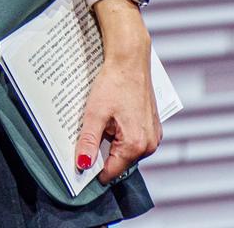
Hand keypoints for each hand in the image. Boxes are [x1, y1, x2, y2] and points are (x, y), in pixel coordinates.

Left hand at [75, 43, 161, 184]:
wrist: (130, 61)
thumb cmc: (114, 84)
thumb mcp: (95, 114)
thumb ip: (88, 142)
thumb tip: (82, 164)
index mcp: (136, 144)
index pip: (111, 171)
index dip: (93, 169)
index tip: (80, 161)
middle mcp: (150, 144)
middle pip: (119, 162)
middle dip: (102, 153)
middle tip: (88, 135)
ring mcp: (154, 136)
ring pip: (126, 151)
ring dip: (111, 143)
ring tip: (101, 123)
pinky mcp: (153, 127)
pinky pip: (134, 140)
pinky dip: (120, 134)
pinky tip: (111, 119)